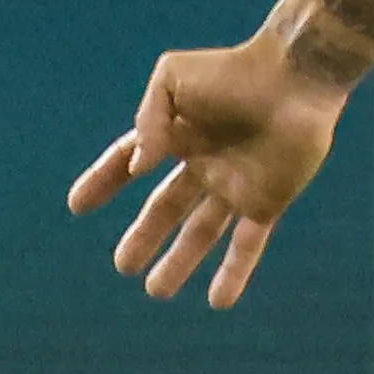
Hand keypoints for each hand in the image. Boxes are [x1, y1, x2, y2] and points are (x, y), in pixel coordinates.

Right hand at [66, 34, 347, 307]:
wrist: (296, 77)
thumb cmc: (234, 71)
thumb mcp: (172, 79)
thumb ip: (148, 119)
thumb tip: (138, 167)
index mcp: (179, 132)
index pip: (131, 162)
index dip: (103, 182)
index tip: (77, 206)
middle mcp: (205, 162)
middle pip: (166, 208)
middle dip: (144, 236)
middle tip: (123, 266)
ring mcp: (236, 184)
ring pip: (202, 233)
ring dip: (179, 262)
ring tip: (156, 291)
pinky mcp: (267, 200)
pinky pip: (247, 243)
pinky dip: (234, 272)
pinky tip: (218, 302)